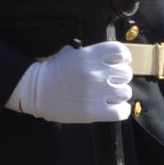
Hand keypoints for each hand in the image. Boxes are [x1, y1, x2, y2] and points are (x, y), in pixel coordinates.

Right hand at [6, 42, 132, 123]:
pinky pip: (121, 111)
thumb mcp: (70, 53)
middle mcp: (95, 73)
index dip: (124, 58)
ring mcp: (96, 93)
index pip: (121, 52)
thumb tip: (108, 56)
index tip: (121, 63)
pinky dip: (122, 110)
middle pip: (125, 73)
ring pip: (125, 92)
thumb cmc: (54, 72)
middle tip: (113, 82)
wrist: (38, 92)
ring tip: (112, 96)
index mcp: (90, 55)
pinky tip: (116, 108)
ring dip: (120, 94)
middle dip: (120, 78)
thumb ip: (90, 53)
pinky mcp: (94, 112)